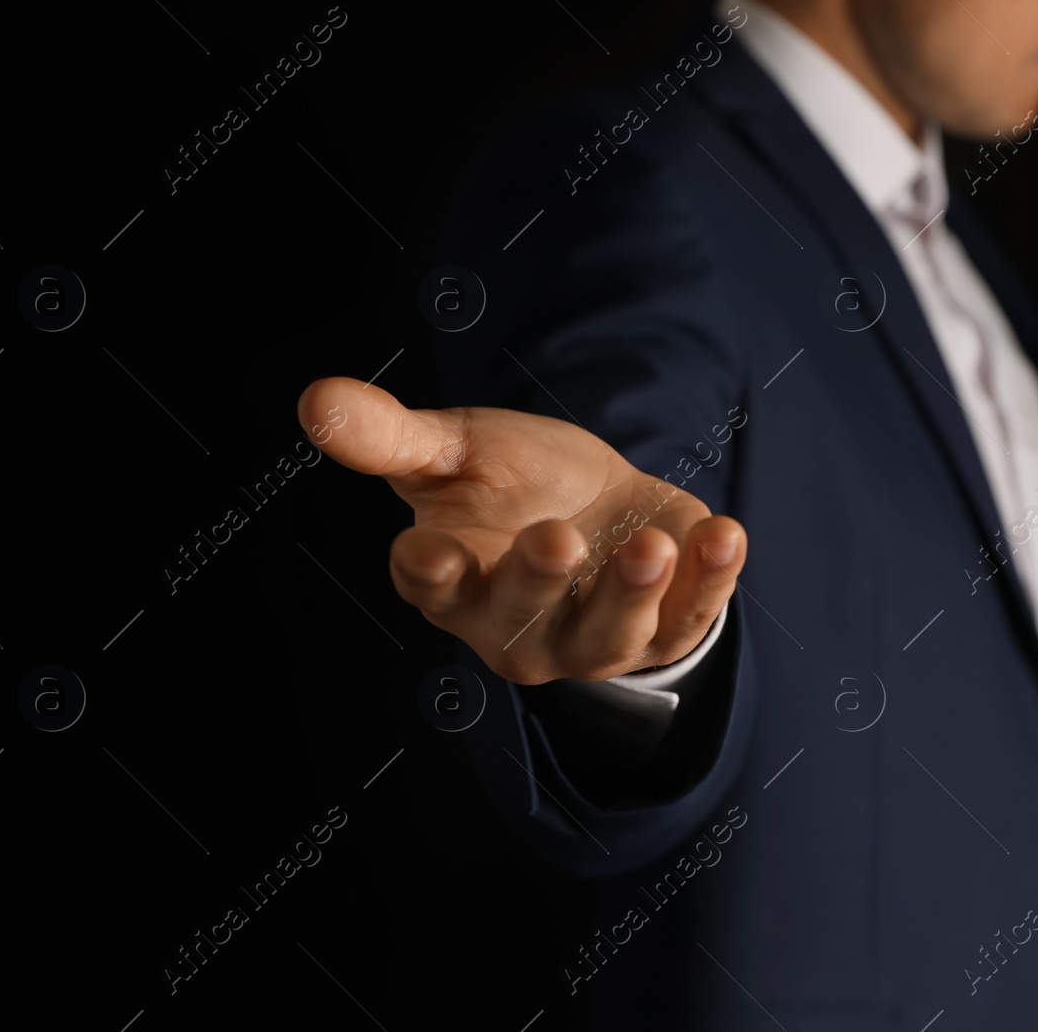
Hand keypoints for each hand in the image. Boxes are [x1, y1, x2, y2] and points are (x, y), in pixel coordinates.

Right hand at [296, 377, 746, 683]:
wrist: (603, 504)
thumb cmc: (514, 483)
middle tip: (557, 537)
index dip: (431, 572)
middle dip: (538, 581)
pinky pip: (691, 616)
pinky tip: (723, 534)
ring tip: (654, 545)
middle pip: (523, 618)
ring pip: (612, 634)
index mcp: (455, 581)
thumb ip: (393, 436)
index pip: (433, 586)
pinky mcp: (666, 625)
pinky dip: (712, 582)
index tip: (428, 551)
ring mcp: (595, 637)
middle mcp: (519, 626)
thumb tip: (315, 400)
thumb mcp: (455, 449)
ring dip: (634, 593)